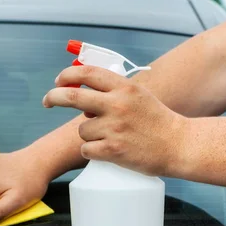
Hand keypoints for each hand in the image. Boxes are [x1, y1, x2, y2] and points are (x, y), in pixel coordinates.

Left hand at [43, 66, 188, 175]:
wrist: (179, 145)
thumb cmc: (158, 122)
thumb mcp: (139, 97)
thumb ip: (114, 93)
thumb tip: (83, 97)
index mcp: (124, 88)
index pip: (88, 73)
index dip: (67, 75)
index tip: (58, 81)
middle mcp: (117, 104)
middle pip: (72, 96)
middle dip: (54, 97)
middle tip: (46, 101)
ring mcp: (114, 128)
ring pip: (82, 130)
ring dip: (88, 136)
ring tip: (109, 139)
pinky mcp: (113, 150)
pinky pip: (86, 149)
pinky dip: (92, 151)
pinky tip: (107, 152)